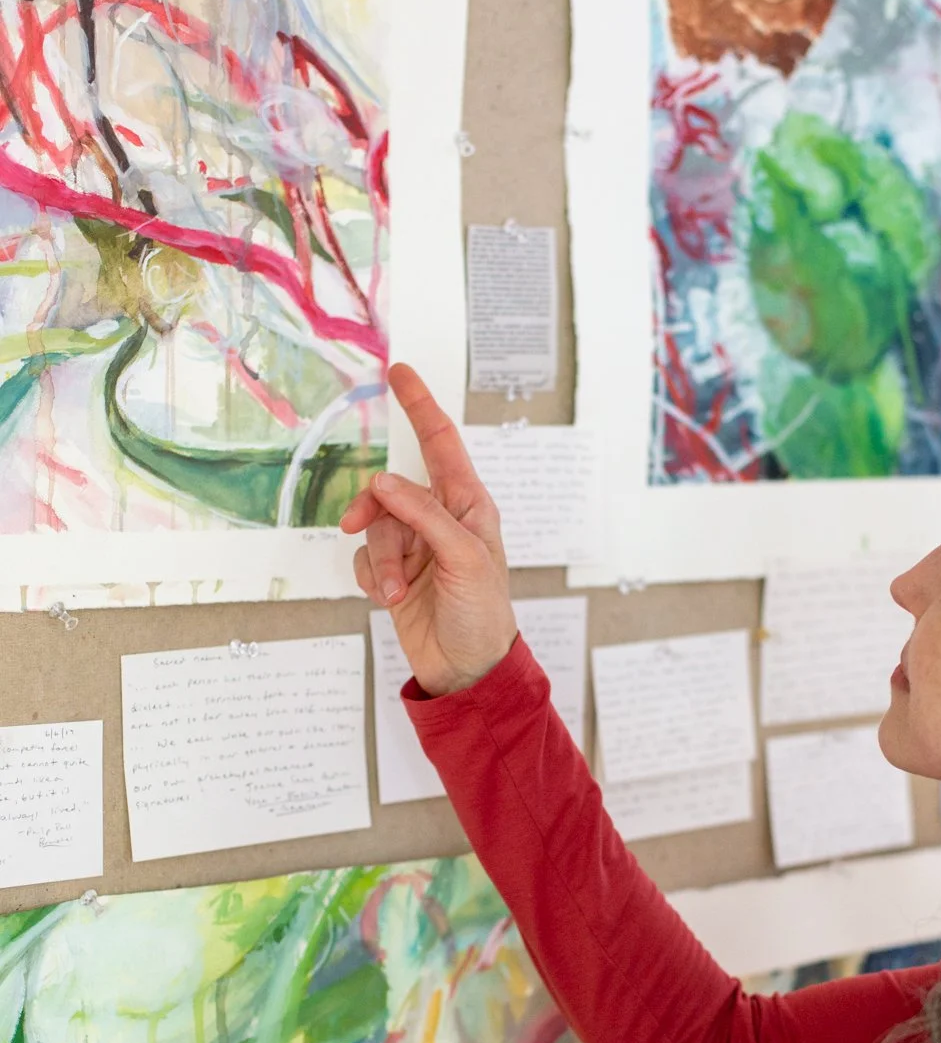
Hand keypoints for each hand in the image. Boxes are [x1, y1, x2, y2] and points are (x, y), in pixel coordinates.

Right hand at [340, 363, 516, 695]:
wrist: (468, 670)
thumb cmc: (483, 615)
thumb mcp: (464, 558)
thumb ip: (423, 515)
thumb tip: (382, 482)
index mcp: (468, 505)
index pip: (440, 444)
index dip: (420, 406)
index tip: (399, 372)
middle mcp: (440, 519)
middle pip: (390, 490)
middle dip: (373, 510)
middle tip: (356, 525)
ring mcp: (415, 547)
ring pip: (374, 527)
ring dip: (377, 560)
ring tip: (393, 591)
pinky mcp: (394, 574)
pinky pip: (363, 558)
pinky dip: (369, 577)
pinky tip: (387, 598)